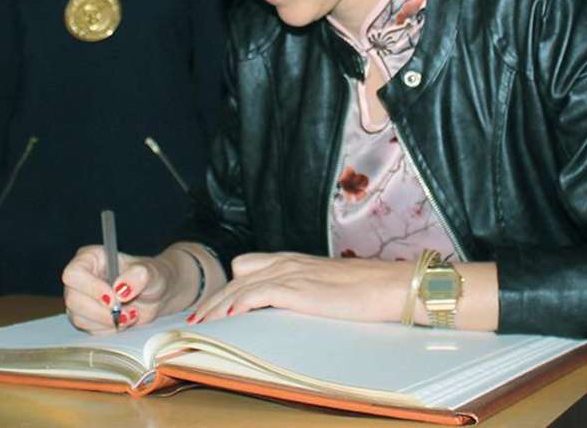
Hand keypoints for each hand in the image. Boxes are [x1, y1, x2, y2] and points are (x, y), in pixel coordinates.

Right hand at [61, 245, 180, 333]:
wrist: (157, 295)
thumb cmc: (152, 276)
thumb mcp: (151, 272)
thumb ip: (139, 276)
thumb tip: (121, 288)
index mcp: (91, 258)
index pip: (74, 274)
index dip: (91, 288)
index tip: (114, 298)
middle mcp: (81, 278)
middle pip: (73, 299)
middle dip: (101, 311)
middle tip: (126, 311)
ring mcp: (81, 298)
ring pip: (78, 318)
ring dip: (107, 321)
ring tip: (130, 314)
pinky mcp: (86, 317)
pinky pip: (89, 330)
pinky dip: (108, 329)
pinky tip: (124, 320)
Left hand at [189, 252, 408, 324]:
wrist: (390, 285)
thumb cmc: (366, 290)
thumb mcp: (326, 287)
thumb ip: (305, 291)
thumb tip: (292, 308)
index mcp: (292, 260)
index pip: (245, 266)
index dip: (227, 286)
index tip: (213, 307)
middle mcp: (286, 263)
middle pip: (235, 277)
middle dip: (213, 299)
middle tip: (197, 320)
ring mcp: (290, 274)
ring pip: (238, 286)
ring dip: (217, 306)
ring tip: (201, 325)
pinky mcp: (296, 290)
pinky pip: (256, 294)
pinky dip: (237, 304)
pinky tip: (227, 317)